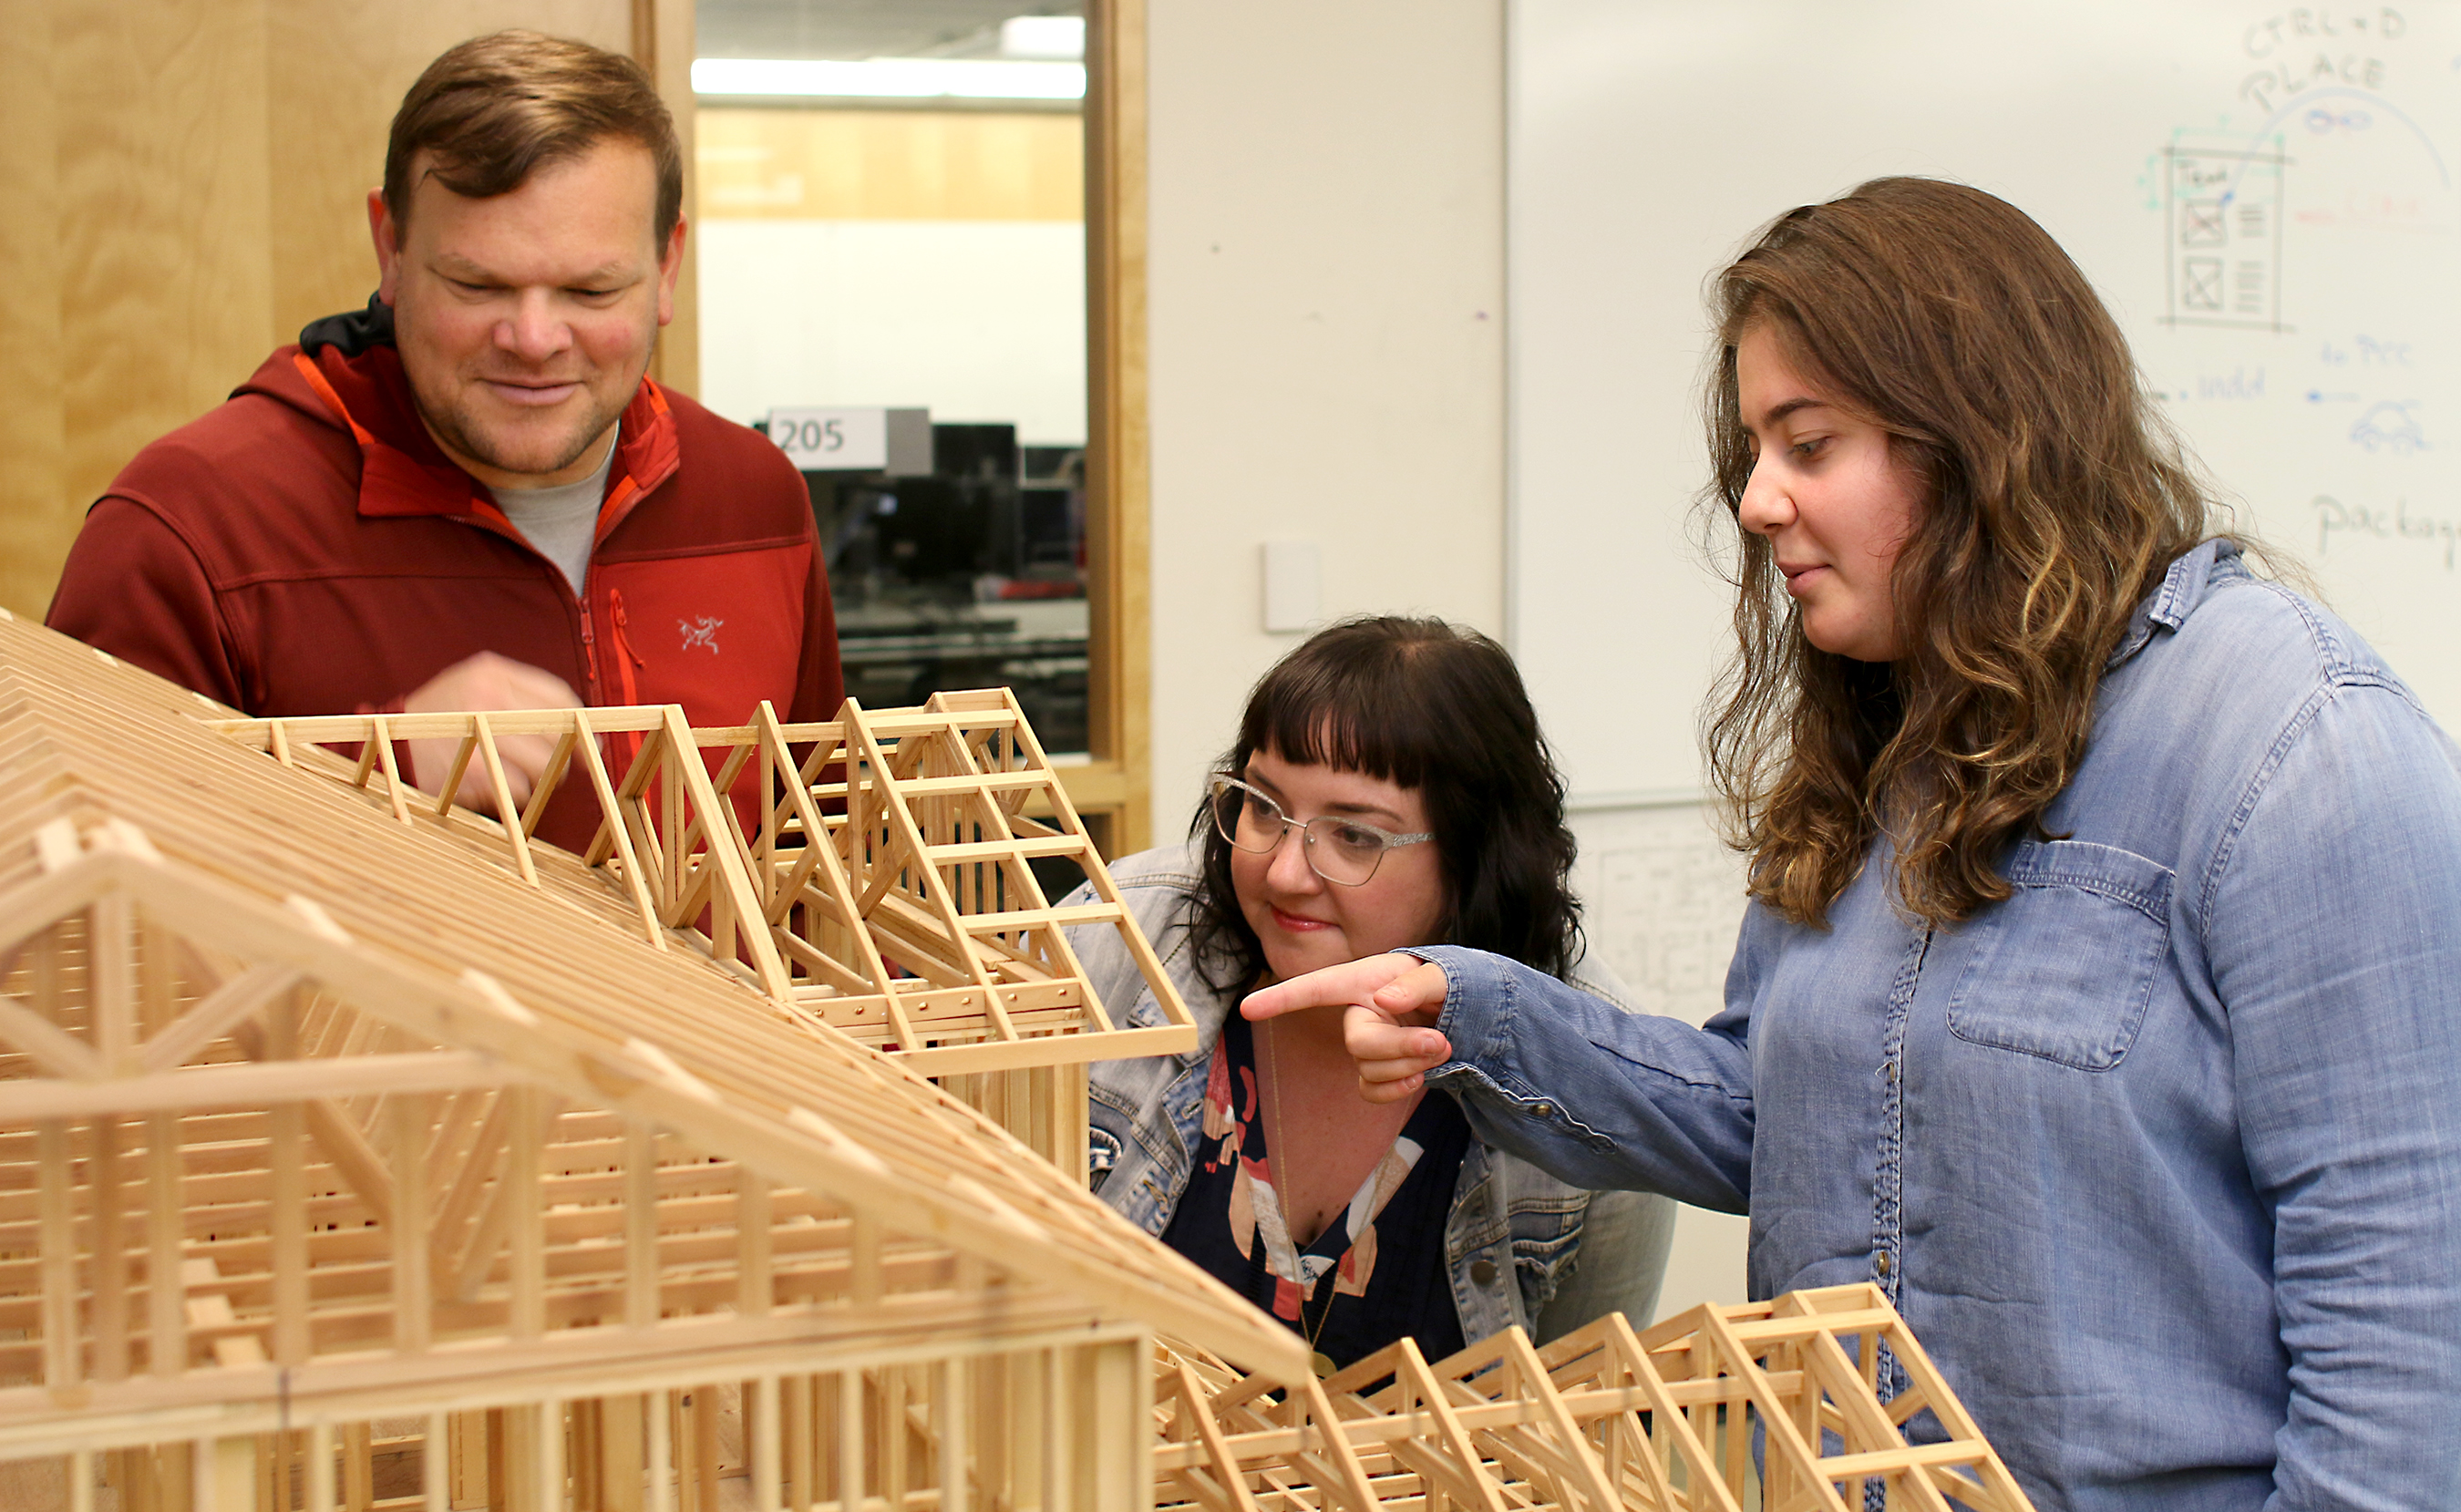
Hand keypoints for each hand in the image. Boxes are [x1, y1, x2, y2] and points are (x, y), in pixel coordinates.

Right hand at [403, 652, 581, 813]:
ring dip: (537, 777)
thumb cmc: (442, 720)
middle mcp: (486, 696)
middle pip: (555, 731)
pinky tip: (488, 782)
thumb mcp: (475, 689)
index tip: (591, 740)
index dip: (579, 721)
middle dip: (559, 755)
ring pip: (543, 763)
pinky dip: (511, 793)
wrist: (385, 744)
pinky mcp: (475, 768)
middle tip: (545, 765)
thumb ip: (524, 700)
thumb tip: (587, 728)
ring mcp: (479, 731)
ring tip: (512, 774)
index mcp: (491, 671)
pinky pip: (519, 788)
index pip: (558, 694)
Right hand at [1243, 953, 1454, 1103]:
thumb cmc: (1444, 983)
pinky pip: (1371, 1091)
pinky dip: (1396, 1089)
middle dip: (1401, 1047)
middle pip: (1358, 1043)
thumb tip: (1383, 1002)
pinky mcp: (1377, 1071)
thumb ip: (1417, 983)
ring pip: (1369, 1069)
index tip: (1247, 1008)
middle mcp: (1356, 1013)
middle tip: (1440, 1041)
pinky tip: (1419, 1077)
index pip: (1313, 989)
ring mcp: (1365, 1045)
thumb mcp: (1439, 974)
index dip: (1279, 999)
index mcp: (1361, 981)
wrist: (1463, 1012)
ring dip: (1410, 1064)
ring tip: (1441, 1045)